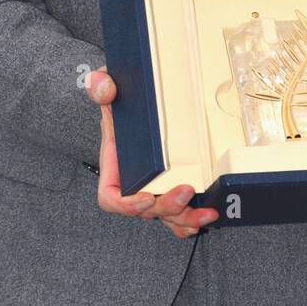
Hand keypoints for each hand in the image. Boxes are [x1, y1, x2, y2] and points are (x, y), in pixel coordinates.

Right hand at [84, 67, 218, 238]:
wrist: (139, 95)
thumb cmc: (123, 97)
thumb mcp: (109, 85)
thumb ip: (102, 86)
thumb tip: (102, 86)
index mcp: (115, 165)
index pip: (111, 197)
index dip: (127, 204)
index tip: (147, 197)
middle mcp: (134, 180)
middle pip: (146, 210)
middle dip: (167, 208)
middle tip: (186, 191)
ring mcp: (154, 185)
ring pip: (166, 215)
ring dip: (185, 218)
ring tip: (205, 212)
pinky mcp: (173, 183)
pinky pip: (178, 212)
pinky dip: (190, 220)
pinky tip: (205, 216)